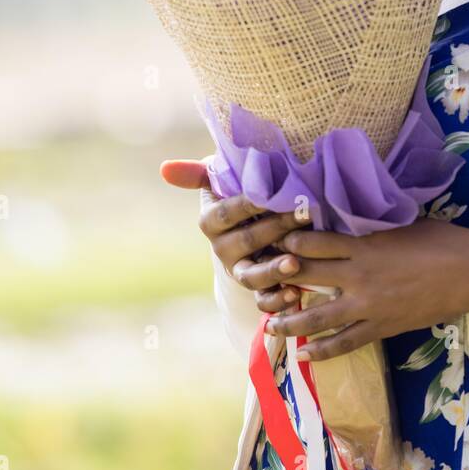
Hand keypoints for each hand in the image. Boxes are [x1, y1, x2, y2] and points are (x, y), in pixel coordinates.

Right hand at [159, 157, 310, 313]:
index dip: (248, 204)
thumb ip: (196, 174)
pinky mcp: (257, 289)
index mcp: (211, 222)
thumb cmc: (239, 195)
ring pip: (251, 275)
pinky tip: (294, 293)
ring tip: (294, 263)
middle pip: (246, 241)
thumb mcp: (218, 182)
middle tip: (303, 214)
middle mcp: (223, 249)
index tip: (270, 194)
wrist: (252, 227)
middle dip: (275, 228)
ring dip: (273, 271)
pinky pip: (263, 300)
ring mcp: (240, 270)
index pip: (226, 213)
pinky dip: (277, 300)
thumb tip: (165, 169)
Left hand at [262, 217, 468, 360]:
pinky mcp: (381, 327)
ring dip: (289, 322)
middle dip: (277, 280)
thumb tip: (344, 219)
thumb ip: (368, 226)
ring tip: (271, 325)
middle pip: (305, 278)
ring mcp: (368, 305)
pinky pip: (345, 343)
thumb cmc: (439, 240)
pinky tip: (304, 355)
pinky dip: (322, 351)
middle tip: (256, 283)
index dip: (285, 243)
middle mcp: (358, 275)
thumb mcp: (399, 223)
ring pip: (317, 317)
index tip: (270, 242)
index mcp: (362, 244)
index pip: (310, 243)